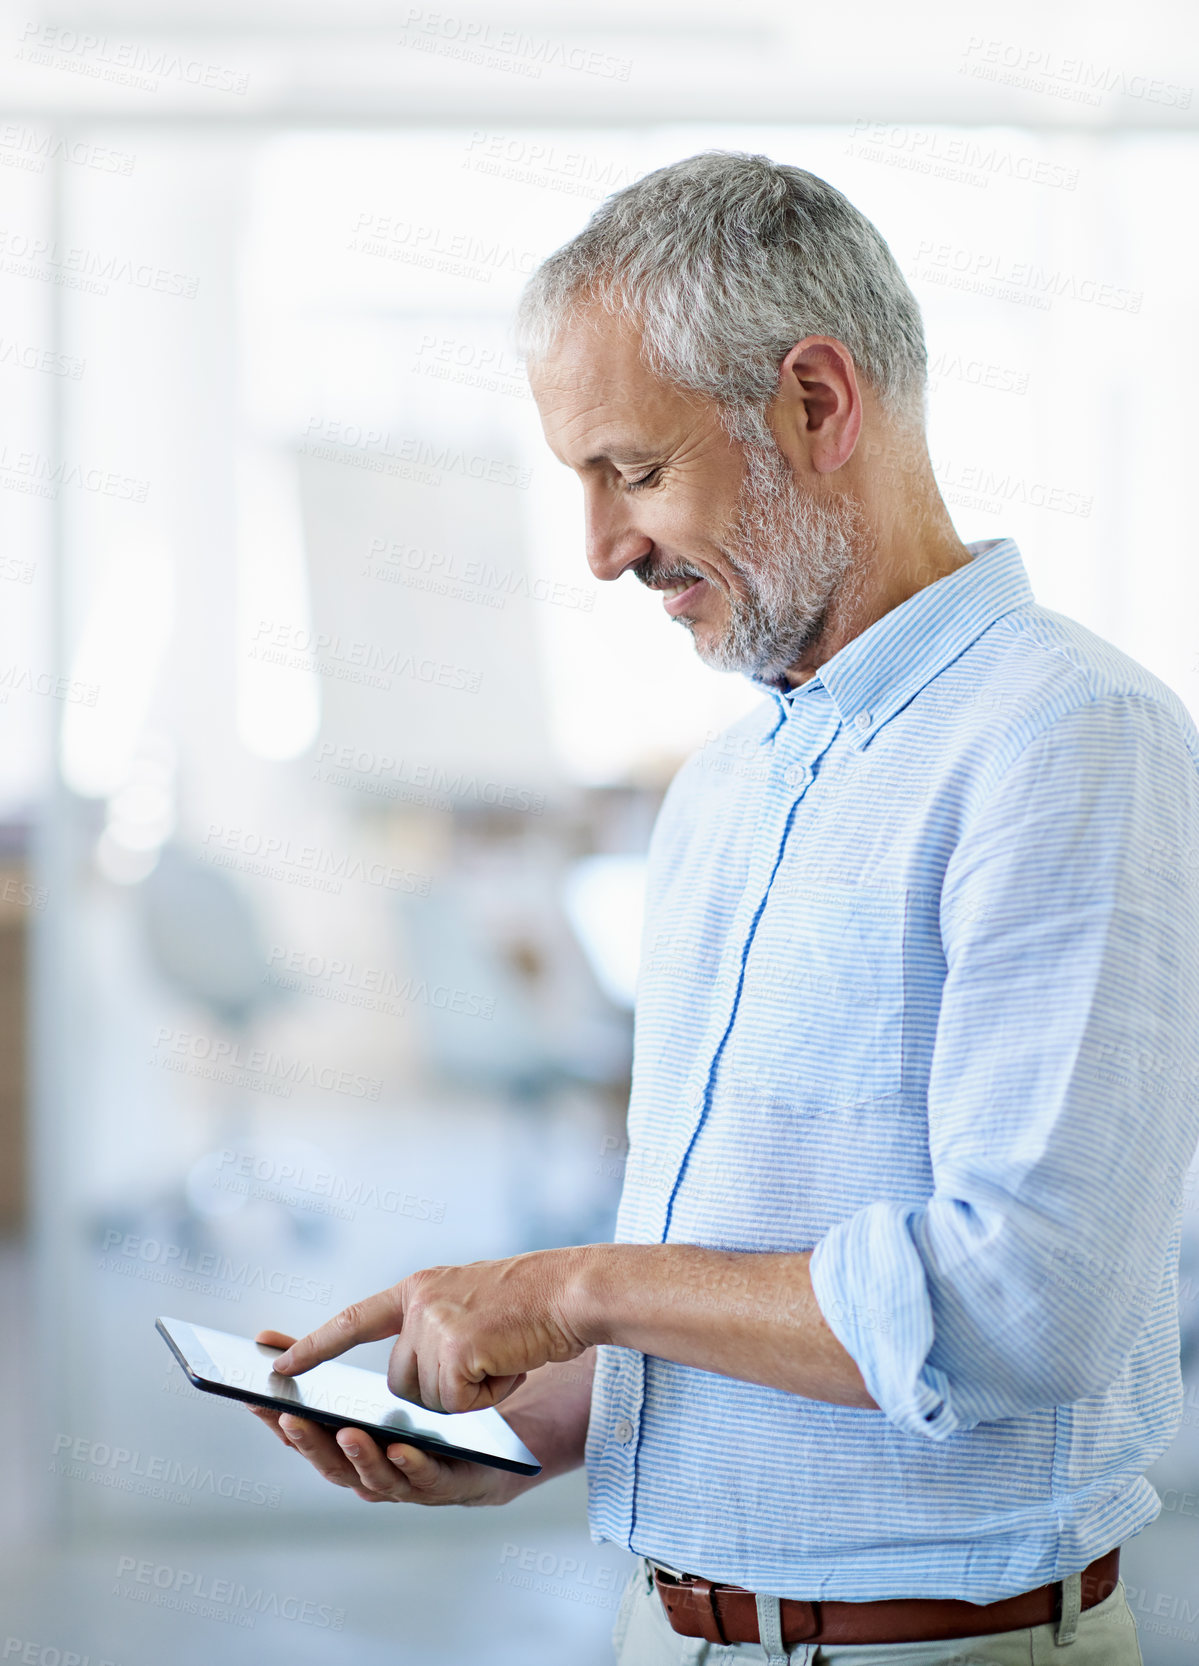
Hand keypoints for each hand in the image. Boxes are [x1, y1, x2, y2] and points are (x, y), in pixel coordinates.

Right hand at [247, 1332, 526, 1506]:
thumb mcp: (373, 1374)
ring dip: (358, 1457)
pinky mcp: (449, 1485)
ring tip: (347, 1431)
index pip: (306, 1438)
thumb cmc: (423, 1405)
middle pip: (332, 1464)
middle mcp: (373, 1469)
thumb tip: (263, 1339)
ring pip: (375, 1477)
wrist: (492, 1437)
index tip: (255, 1397)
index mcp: (350, 1444)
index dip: (277, 1422)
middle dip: (309, 1443)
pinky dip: (411, 1468)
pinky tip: (403, 1448)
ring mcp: (408, 1482)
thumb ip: (328, 1352)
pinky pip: (427, 1480)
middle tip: (292, 1417)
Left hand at [266, 1248, 589, 1413]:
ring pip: (429, 1399)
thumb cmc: (531, 1306)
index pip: (354, 1321)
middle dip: (441, 1389)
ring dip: (469, 1393)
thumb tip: (408, 1390)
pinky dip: (488, 1395)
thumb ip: (431, 1334)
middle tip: (484, 1360)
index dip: (314, 1345)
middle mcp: (418, 1303)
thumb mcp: (468, 1307)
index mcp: (418, 1289)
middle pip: (402, 1383)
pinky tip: (509, 1364)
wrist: (572, 1290)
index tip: (274, 1362)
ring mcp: (434, 1326)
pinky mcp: (456, 1351)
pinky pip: (458, 1405)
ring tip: (503, 1356)